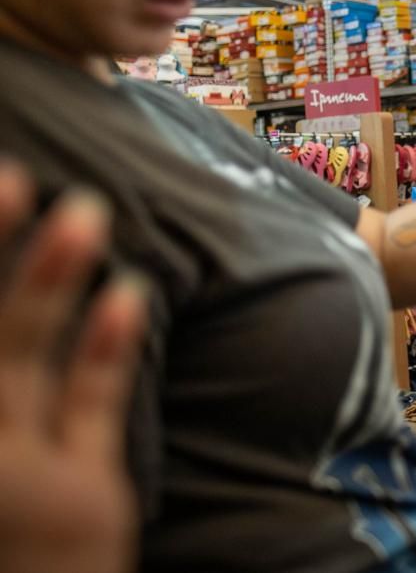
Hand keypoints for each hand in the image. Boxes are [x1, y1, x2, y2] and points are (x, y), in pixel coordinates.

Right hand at [0, 163, 145, 572]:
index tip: (1, 179)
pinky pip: (90, 409)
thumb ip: (19, 378)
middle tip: (12, 173)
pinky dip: (106, 348)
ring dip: (47, 280)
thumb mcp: (8, 437)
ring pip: (19, 363)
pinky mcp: (80, 494)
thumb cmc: (11, 517)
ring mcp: (12, 474)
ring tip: (83, 210)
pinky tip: (129, 291)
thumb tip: (32, 304)